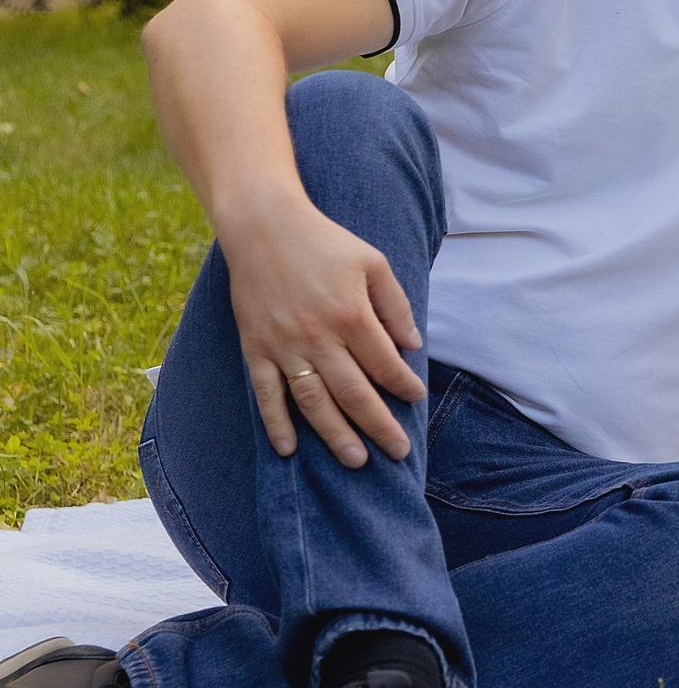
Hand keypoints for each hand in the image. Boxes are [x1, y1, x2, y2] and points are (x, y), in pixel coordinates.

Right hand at [223, 196, 425, 466]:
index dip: (404, 386)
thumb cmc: (326, 243)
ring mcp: (283, 346)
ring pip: (312, 401)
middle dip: (379, 425)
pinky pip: (265, 393)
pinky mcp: (254, 348)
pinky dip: (276, 423)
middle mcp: (318, 337)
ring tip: (356, 460)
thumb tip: (412, 344)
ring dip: (335, 434)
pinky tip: (289, 449)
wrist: (263, 227)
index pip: (385, 364)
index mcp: (352, 315)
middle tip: (398, 451)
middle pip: (354, 393)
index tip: (415, 399)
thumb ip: (394, 306)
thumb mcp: (373, 263)